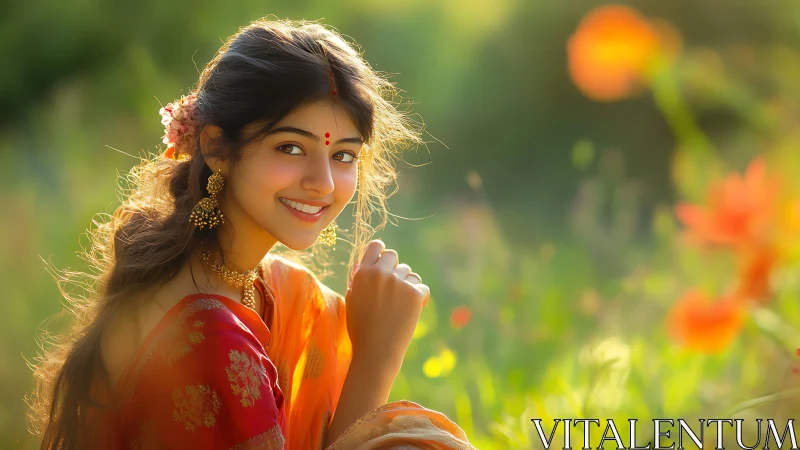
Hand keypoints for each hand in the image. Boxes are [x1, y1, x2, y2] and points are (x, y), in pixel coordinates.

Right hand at [344, 239, 429, 373]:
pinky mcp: (415, 293)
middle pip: (393, 256)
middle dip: (394, 268)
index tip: (384, 261)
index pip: (376, 247)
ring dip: (407, 284)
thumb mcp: (353, 300)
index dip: (381, 253)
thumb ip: (360, 280)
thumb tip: (367, 263)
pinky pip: (421, 287)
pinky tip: (410, 311)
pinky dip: (419, 298)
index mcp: (362, 273)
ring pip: (409, 273)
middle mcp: (380, 273)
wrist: (376, 351)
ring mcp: (399, 282)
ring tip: (399, 306)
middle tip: (393, 287)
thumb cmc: (361, 328)